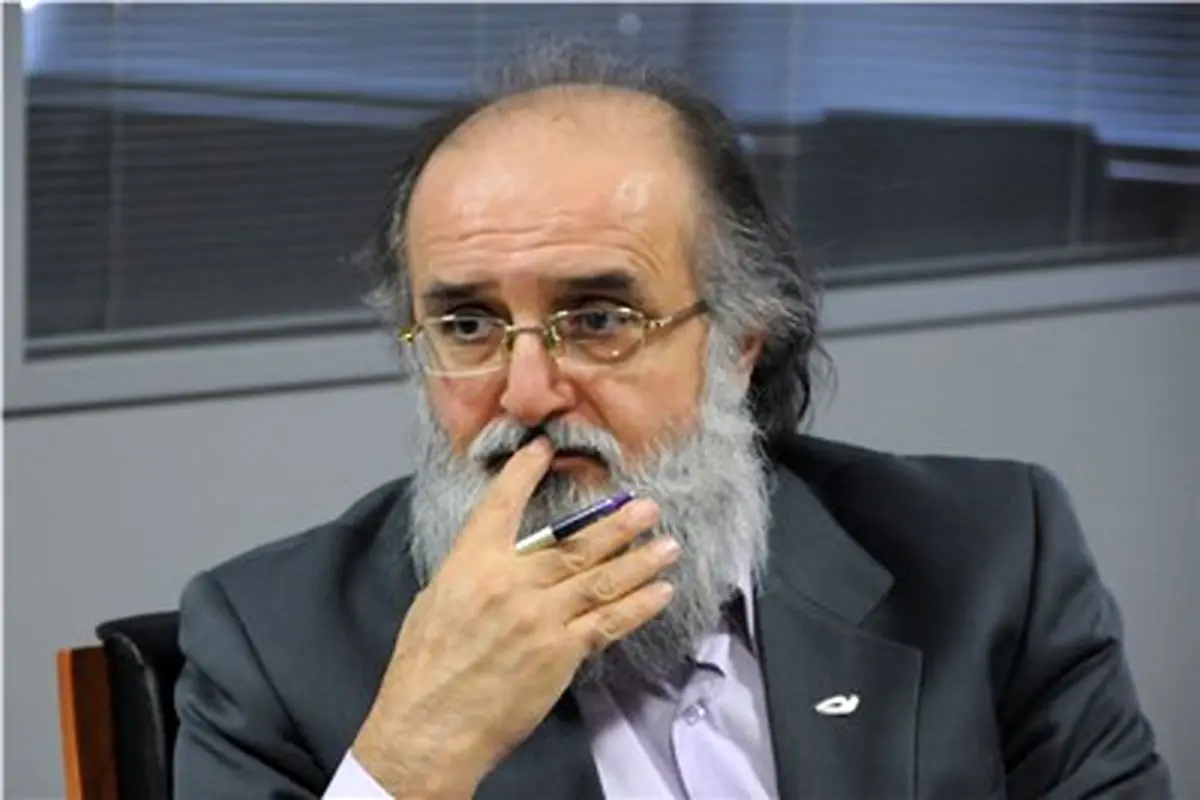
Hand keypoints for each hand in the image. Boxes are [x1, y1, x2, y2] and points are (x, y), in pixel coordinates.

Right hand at [351, 437, 678, 797]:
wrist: (430, 725)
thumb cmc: (424, 666)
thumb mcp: (436, 600)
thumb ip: (473, 571)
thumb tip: (500, 554)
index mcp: (471, 563)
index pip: (503, 504)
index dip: (526, 472)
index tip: (547, 449)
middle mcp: (512, 582)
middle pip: (574, 542)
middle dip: (616, 522)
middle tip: (647, 506)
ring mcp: (541, 617)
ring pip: (601, 578)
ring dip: (640, 559)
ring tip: (668, 544)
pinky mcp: (561, 652)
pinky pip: (608, 622)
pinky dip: (638, 605)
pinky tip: (660, 592)